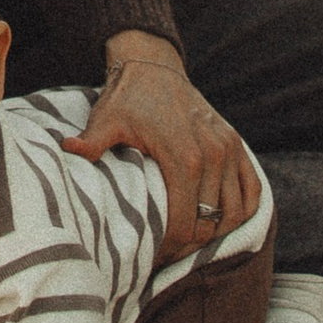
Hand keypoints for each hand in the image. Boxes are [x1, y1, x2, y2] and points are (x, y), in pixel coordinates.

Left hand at [62, 31, 260, 258]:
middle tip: (165, 254)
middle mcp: (213, 156)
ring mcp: (229, 149)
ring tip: (189, 241)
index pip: (185, 224)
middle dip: (188, 246)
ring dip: (216, 233)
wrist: (154, 67)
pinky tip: (222, 223)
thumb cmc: (127, 99)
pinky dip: (243, 212)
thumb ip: (92, 141)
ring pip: (234, 213)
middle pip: (209, 224)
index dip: (169, 247)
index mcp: (183, 158)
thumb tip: (69, 150)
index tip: (152, 254)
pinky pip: (253, 190)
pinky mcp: (237, 145)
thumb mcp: (107, 119)